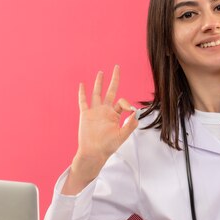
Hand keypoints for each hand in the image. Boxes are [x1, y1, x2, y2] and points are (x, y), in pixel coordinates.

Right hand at [62, 66, 137, 194]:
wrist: (94, 152)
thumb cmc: (108, 146)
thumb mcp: (122, 135)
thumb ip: (130, 124)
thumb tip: (137, 112)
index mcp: (114, 115)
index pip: (121, 102)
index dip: (126, 103)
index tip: (129, 110)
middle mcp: (105, 110)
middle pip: (110, 91)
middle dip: (114, 79)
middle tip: (117, 67)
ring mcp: (94, 111)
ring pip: (97, 93)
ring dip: (99, 82)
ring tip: (101, 72)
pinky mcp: (85, 114)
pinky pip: (83, 101)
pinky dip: (82, 93)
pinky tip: (82, 84)